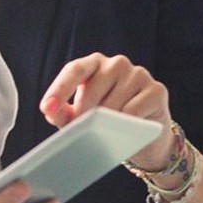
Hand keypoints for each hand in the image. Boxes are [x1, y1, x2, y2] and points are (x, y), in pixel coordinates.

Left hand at [39, 53, 173, 169]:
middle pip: (92, 90)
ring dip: (104, 125)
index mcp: (94, 63)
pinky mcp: (157, 90)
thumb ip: (61, 112)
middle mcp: (117, 63)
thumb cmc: (107, 122)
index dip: (59, 89)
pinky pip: (134, 112)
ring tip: (105, 134)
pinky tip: (126, 132)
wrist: (146, 138)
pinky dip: (126, 126)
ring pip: (113, 104)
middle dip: (82, 116)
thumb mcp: (80, 118)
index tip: (46, 107)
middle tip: (81, 134)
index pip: (75, 70)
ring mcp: (139, 74)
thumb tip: (48, 109)